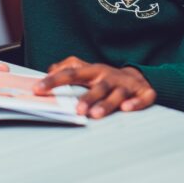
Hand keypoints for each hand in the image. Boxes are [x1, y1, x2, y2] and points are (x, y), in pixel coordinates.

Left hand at [34, 56, 155, 118]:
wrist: (138, 77)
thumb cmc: (106, 77)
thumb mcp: (87, 70)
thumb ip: (68, 68)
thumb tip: (49, 69)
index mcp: (93, 71)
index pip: (71, 74)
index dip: (54, 81)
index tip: (39, 89)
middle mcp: (109, 76)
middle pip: (98, 86)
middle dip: (87, 97)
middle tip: (77, 110)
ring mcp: (127, 84)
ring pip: (116, 93)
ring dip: (106, 103)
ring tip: (96, 114)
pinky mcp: (144, 92)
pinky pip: (142, 98)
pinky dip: (135, 103)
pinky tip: (127, 108)